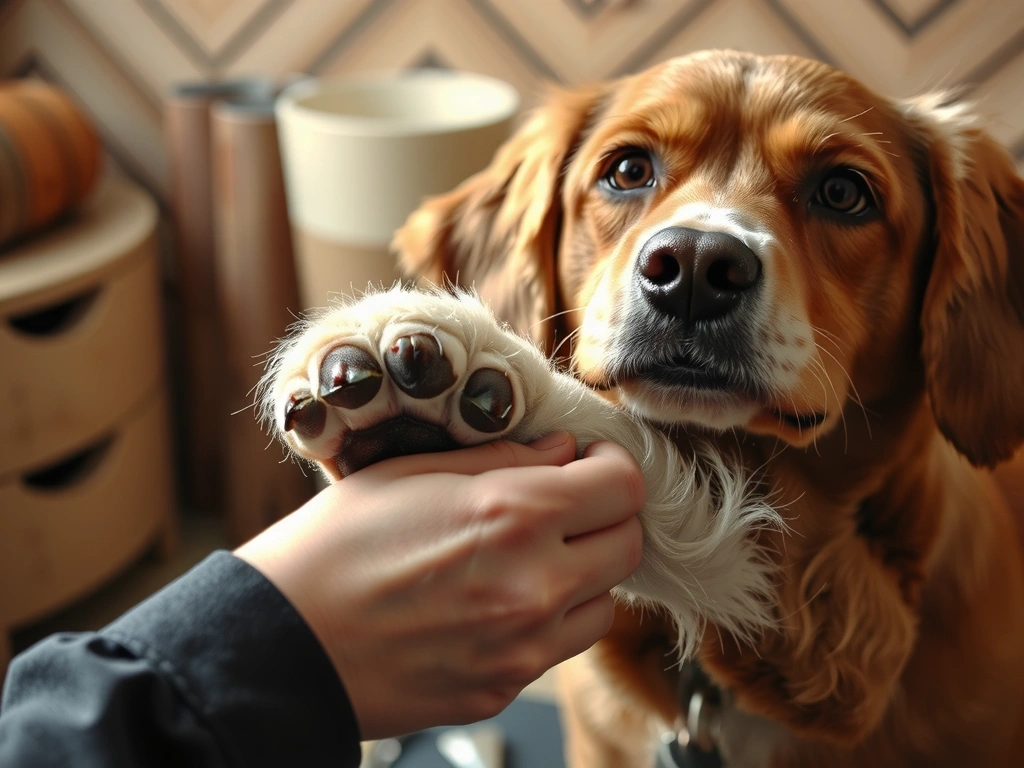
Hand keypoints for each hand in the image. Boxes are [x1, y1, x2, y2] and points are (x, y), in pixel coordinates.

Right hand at [234, 433, 644, 738]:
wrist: (283, 642)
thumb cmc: (334, 548)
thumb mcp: (411, 473)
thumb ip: (501, 459)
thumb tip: (561, 451)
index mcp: (513, 514)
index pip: (623, 486)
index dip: (611, 465)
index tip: (590, 462)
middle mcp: (534, 583)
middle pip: (629, 544)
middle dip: (604, 518)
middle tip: (565, 507)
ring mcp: (523, 646)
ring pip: (605, 603)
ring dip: (584, 575)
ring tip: (530, 560)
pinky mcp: (505, 688)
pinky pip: (559, 648)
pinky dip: (548, 621)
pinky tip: (497, 602)